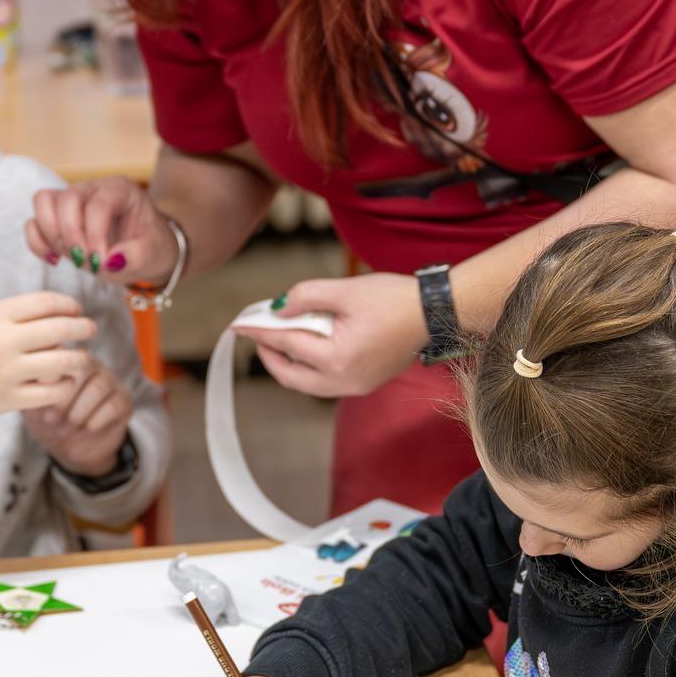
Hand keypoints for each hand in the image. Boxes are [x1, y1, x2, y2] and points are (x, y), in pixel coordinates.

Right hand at [0, 291, 97, 425]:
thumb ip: (16, 320)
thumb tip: (62, 318)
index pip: (46, 302)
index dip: (69, 304)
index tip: (76, 310)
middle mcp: (3, 340)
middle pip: (61, 328)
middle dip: (83, 328)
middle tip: (91, 329)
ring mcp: (7, 371)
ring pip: (63, 361)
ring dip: (81, 359)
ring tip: (83, 358)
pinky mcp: (9, 399)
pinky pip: (52, 392)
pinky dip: (65, 385)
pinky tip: (65, 382)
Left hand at [24, 357, 131, 476]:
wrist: (70, 449)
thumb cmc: (48, 420)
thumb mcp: (32, 405)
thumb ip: (31, 389)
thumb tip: (33, 374)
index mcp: (65, 358)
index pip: (62, 352)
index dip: (52, 372)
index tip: (41, 393)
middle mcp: (90, 363)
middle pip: (83, 366)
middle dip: (64, 397)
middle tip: (50, 419)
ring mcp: (109, 380)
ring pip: (98, 387)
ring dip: (79, 412)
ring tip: (67, 427)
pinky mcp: (123, 400)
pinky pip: (112, 405)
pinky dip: (95, 421)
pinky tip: (85, 429)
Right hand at [26, 177, 176, 284]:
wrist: (142, 251)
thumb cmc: (149, 247)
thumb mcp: (153, 255)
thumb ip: (136, 257)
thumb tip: (109, 260)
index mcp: (120, 190)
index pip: (99, 204)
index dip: (95, 235)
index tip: (101, 263)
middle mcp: (92, 189)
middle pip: (67, 198)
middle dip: (71, 234)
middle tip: (85, 262)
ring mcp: (71, 200)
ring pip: (43, 201)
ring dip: (51, 234)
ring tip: (70, 258)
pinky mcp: (55, 217)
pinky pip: (33, 221)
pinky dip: (37, 242)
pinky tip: (55, 260)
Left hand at [237, 272, 425, 397]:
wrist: (434, 312)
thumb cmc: (393, 299)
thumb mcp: (345, 289)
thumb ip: (305, 297)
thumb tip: (279, 310)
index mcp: (337, 358)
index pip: (287, 345)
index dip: (260, 332)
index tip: (240, 323)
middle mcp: (344, 381)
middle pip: (291, 376)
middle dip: (270, 354)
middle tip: (257, 333)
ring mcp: (356, 387)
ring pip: (307, 383)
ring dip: (289, 362)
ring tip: (280, 337)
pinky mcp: (365, 384)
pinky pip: (325, 381)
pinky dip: (310, 365)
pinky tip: (307, 344)